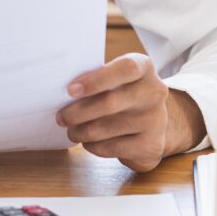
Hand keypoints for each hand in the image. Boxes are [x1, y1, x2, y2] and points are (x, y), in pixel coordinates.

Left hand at [55, 53, 205, 171]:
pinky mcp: (151, 145)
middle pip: (110, 102)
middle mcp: (154, 92)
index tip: (71, 90)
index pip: (126, 69)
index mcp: (144, 67)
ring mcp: (156, 120)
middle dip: (78, 112)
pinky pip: (111, 148)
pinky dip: (93, 146)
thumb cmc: (124, 93)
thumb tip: (66, 94)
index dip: (96, 80)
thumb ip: (96, 79)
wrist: (155, 122)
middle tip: (61, 117)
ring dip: (81, 132)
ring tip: (72, 130)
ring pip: (106, 128)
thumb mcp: (116, 78)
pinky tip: (88, 141)